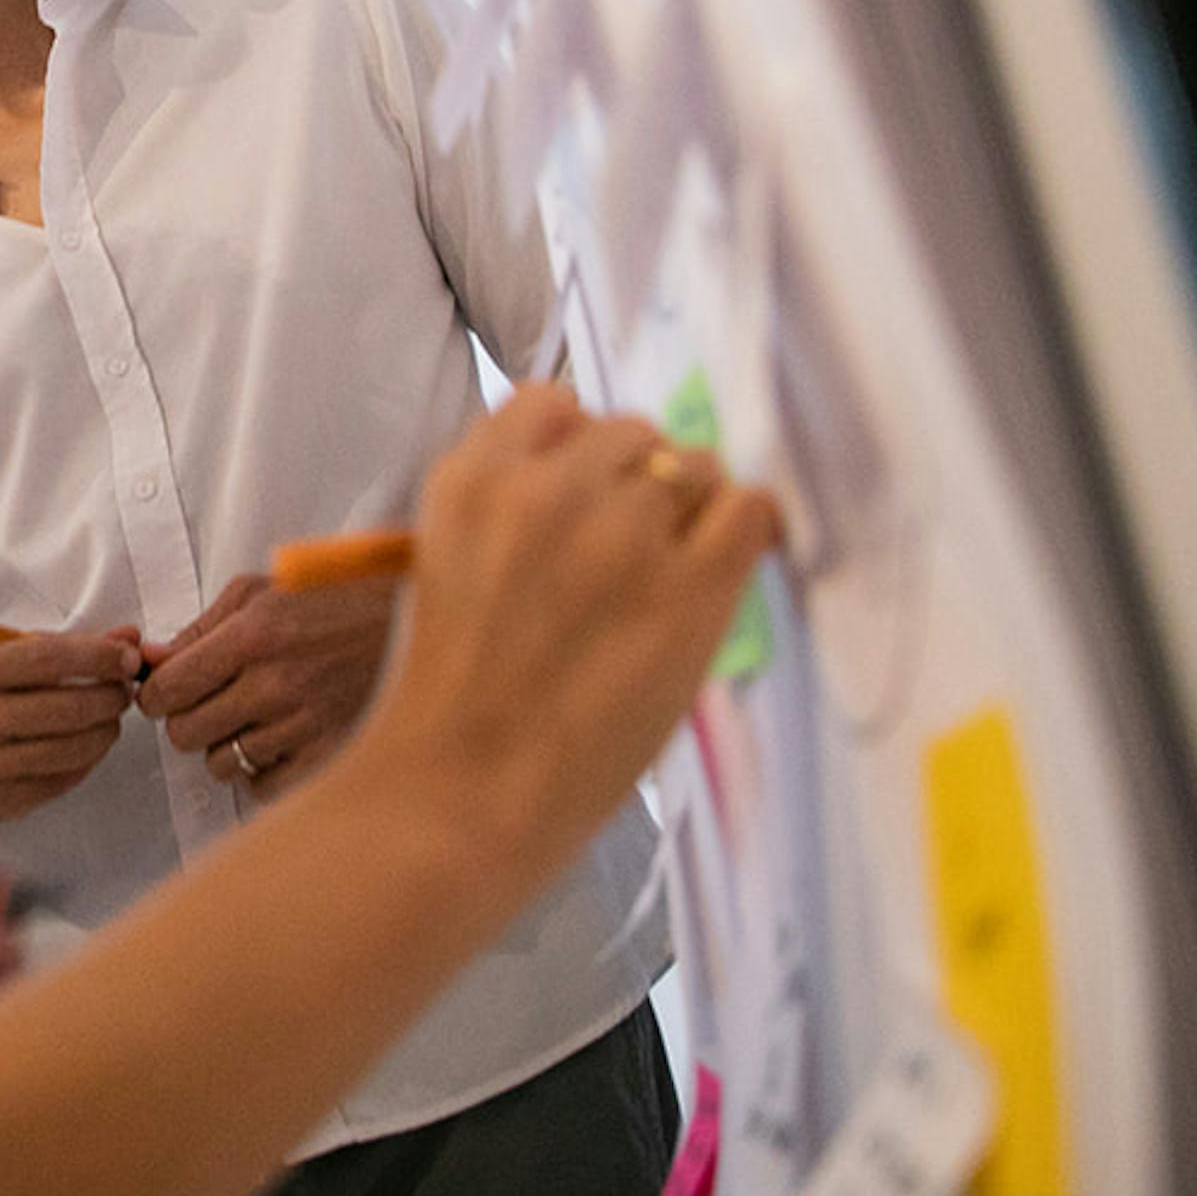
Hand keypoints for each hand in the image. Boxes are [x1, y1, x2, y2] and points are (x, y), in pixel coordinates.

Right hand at [0, 623, 142, 821]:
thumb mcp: (7, 660)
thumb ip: (69, 646)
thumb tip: (129, 638)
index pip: (47, 658)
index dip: (98, 657)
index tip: (129, 657)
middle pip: (66, 708)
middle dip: (110, 697)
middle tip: (126, 689)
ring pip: (71, 748)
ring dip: (106, 730)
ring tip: (111, 716)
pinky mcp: (1, 801)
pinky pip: (64, 778)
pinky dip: (88, 758)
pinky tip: (88, 742)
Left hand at [137, 570, 398, 800]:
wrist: (412, 625)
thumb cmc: (329, 603)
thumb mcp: (259, 593)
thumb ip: (199, 629)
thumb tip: (150, 662)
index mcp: (252, 637)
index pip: (165, 691)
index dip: (156, 694)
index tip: (167, 691)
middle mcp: (274, 685)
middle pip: (185, 734)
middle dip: (188, 720)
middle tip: (211, 703)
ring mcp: (303, 727)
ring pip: (220, 765)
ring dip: (226, 746)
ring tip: (252, 719)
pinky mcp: (328, 757)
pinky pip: (262, 788)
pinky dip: (261, 771)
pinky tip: (277, 743)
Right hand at [350, 382, 779, 878]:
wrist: (464, 792)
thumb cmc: (449, 700)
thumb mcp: (448, 565)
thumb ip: (509, 510)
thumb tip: (601, 487)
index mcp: (472, 478)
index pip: (552, 403)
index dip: (579, 449)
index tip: (587, 497)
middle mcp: (548, 484)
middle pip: (633, 433)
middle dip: (640, 481)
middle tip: (636, 550)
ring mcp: (621, 530)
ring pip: (696, 464)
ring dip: (694, 509)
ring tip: (677, 573)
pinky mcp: (688, 585)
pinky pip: (748, 509)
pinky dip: (745, 531)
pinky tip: (726, 569)